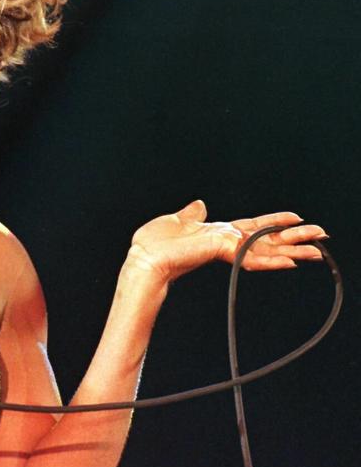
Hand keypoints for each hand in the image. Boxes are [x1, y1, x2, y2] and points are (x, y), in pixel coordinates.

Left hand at [126, 200, 327, 285]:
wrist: (144, 259)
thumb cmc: (154, 244)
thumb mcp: (176, 221)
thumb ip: (193, 215)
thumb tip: (200, 204)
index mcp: (218, 232)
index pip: (253, 226)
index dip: (275, 221)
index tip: (296, 217)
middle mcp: (227, 241)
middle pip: (267, 239)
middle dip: (295, 238)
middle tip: (322, 235)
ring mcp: (226, 249)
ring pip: (266, 250)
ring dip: (293, 250)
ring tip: (317, 251)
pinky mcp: (222, 253)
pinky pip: (251, 257)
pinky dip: (271, 260)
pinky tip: (291, 262)